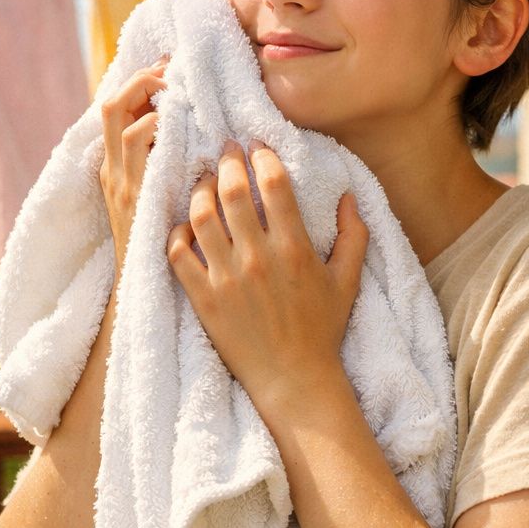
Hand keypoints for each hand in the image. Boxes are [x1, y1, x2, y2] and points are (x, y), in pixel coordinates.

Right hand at [98, 56, 168, 275]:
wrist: (138, 293)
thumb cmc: (158, 248)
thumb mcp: (156, 202)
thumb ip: (166, 170)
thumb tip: (195, 135)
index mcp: (116, 168)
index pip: (116, 109)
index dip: (139, 81)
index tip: (168, 67)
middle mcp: (113, 171)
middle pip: (111, 105)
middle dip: (140, 80)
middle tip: (172, 72)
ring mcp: (121, 183)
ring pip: (122, 121)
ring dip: (149, 99)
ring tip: (177, 94)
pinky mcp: (132, 197)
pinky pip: (138, 150)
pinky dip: (156, 130)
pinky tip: (181, 128)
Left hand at [166, 138, 368, 417]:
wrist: (293, 380)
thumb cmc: (321, 330)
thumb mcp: (347, 281)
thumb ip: (353, 235)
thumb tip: (348, 196)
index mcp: (294, 248)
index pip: (273, 184)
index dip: (263, 157)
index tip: (257, 147)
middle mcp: (258, 258)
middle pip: (231, 191)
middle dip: (226, 161)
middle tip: (225, 150)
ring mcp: (226, 278)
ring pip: (200, 216)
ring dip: (199, 191)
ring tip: (204, 182)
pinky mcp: (202, 298)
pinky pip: (177, 254)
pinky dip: (175, 233)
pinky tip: (183, 225)